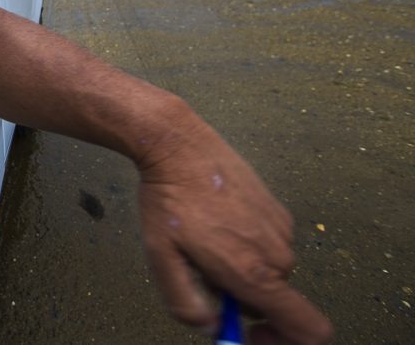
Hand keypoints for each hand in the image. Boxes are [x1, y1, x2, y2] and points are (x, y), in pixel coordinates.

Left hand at [137, 120, 332, 342]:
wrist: (180, 146)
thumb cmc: (168, 202)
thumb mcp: (162, 259)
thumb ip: (186, 304)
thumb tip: (212, 327)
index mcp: (253, 274)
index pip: (308, 330)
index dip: (285, 343)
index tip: (252, 335)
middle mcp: (278, 254)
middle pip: (273, 301)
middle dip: (241, 298)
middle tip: (201, 271)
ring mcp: (282, 229)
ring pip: (267, 271)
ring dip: (240, 269)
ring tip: (204, 240)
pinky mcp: (278, 209)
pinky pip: (266, 245)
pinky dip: (246, 245)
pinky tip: (215, 220)